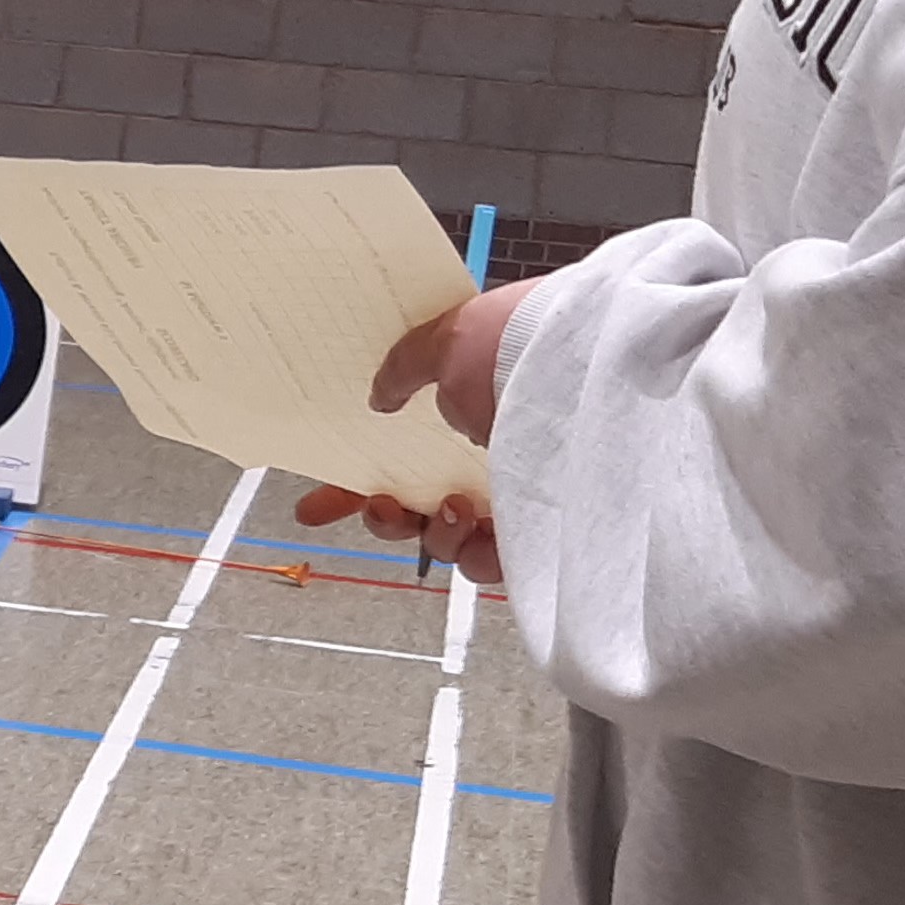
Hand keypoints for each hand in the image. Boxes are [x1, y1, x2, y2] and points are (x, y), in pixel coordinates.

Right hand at [282, 278, 532, 578]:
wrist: (590, 360)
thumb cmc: (523, 342)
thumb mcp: (448, 339)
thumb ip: (403, 366)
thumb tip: (381, 393)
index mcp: (462, 409)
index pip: (395, 458)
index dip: (350, 487)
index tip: (313, 508)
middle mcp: (489, 456)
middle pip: (417, 510)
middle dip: (386, 519)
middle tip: (385, 508)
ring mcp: (516, 496)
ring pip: (449, 543)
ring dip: (434, 535)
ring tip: (453, 508)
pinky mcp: (542, 530)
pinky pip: (492, 564)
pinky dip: (474, 555)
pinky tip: (478, 528)